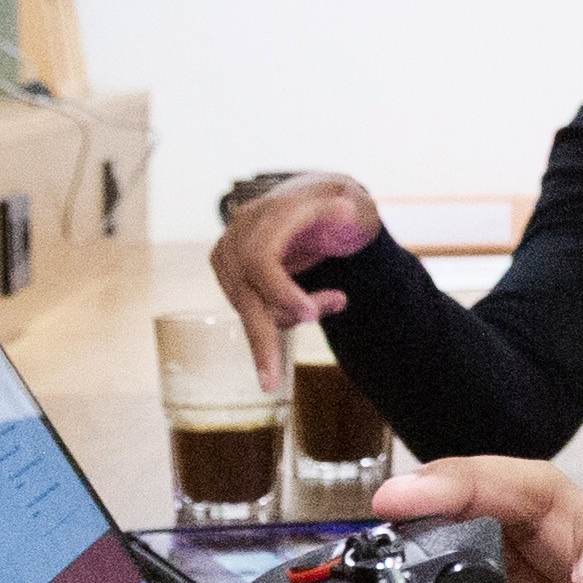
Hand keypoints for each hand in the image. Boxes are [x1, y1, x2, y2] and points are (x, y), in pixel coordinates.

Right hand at [209, 172, 379, 384]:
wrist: (311, 199)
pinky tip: (311, 305)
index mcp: (272, 214)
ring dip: (289, 317)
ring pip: (249, 306)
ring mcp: (228, 252)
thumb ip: (349, 214)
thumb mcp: (354, 205)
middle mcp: (241, 232)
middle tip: (269, 382)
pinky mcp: (228, 271)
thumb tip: (342, 211)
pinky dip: (281, 315)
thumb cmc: (338, 206)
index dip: (279, 291)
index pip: (261, 259)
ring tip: (335, 299)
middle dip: (261, 338)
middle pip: (245, 293)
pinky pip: (250, 307)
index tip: (309, 316)